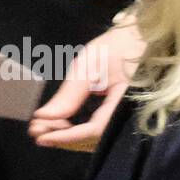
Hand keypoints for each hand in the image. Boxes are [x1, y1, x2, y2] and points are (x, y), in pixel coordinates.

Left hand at [29, 18, 144, 150]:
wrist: (144, 38)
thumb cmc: (119, 46)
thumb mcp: (90, 64)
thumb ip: (69, 94)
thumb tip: (44, 117)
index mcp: (127, 102)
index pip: (94, 130)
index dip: (66, 136)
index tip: (40, 136)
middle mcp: (131, 117)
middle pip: (94, 140)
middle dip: (62, 137)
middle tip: (36, 130)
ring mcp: (129, 120)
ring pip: (96, 139)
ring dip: (69, 136)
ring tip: (44, 127)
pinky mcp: (123, 118)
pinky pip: (101, 131)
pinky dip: (79, 131)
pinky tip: (62, 124)